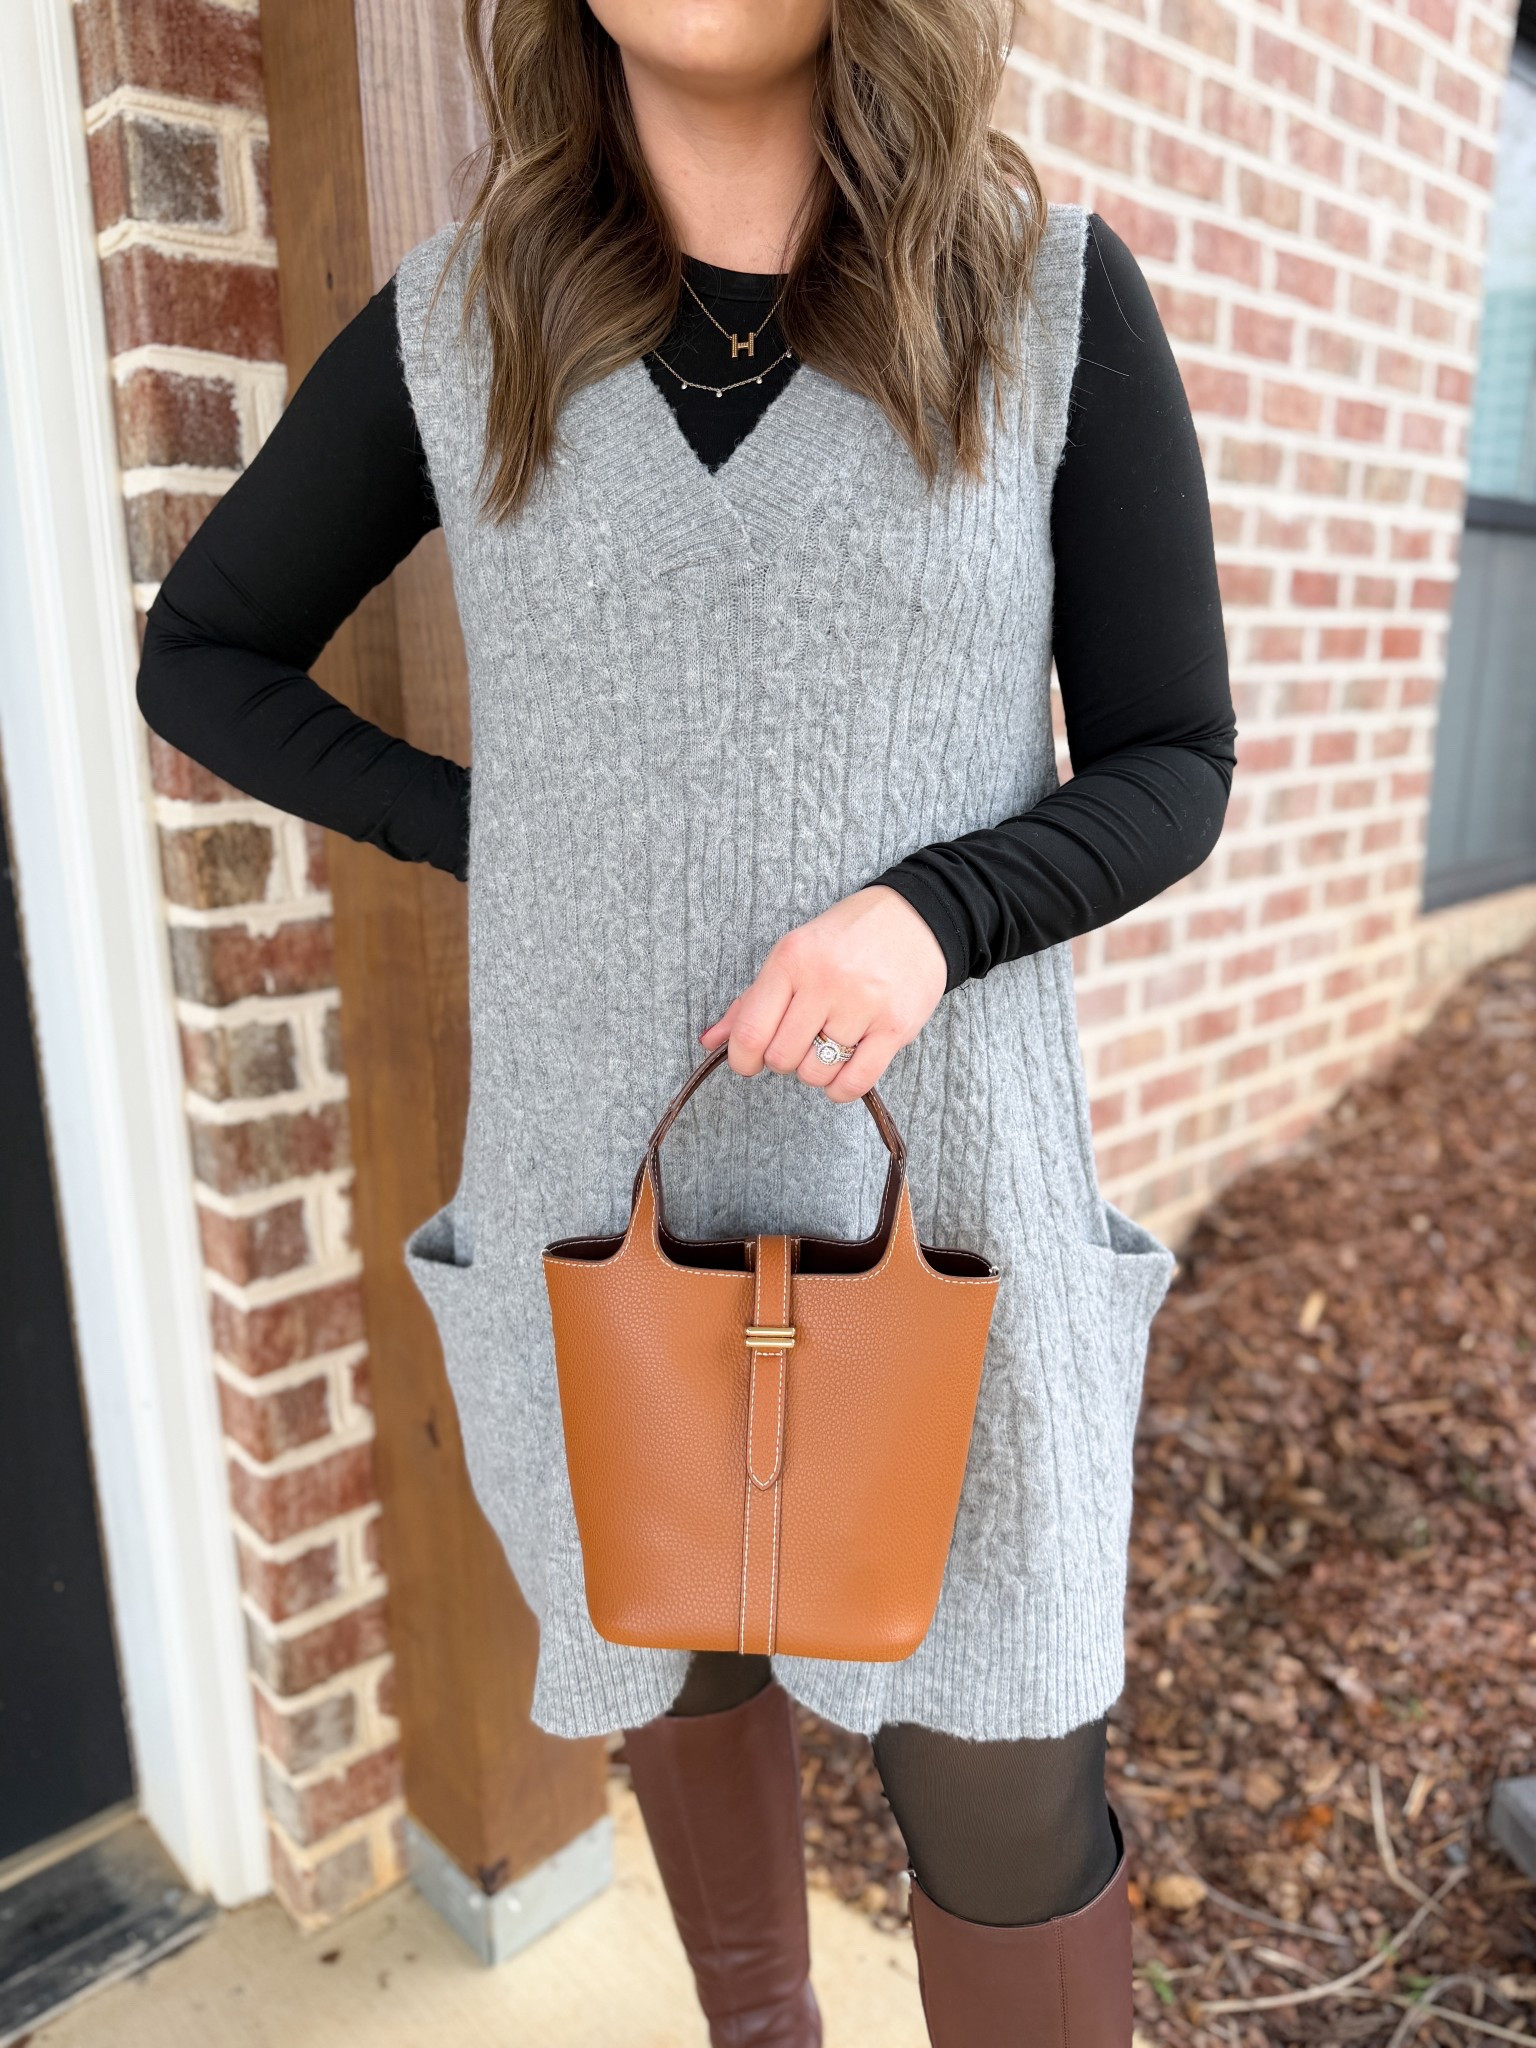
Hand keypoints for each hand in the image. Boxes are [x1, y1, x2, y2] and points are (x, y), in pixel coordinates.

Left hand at [698, 886, 948, 1104]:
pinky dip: (839, 1089)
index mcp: (791, 960)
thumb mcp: (792, 955)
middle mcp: (825, 981)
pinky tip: (841, 1073)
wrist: (917, 918)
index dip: (742, 1059)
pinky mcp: (895, 1027)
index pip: (750, 1032)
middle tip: (797, 1044)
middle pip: (781, 1057)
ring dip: (814, 1072)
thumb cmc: (847, 938)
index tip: (750, 1060)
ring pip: (815, 1073)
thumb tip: (710, 1041)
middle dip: (782, 1061)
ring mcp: (863, 1005)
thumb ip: (751, 1001)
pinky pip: (855, 1082)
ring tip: (825, 1048)